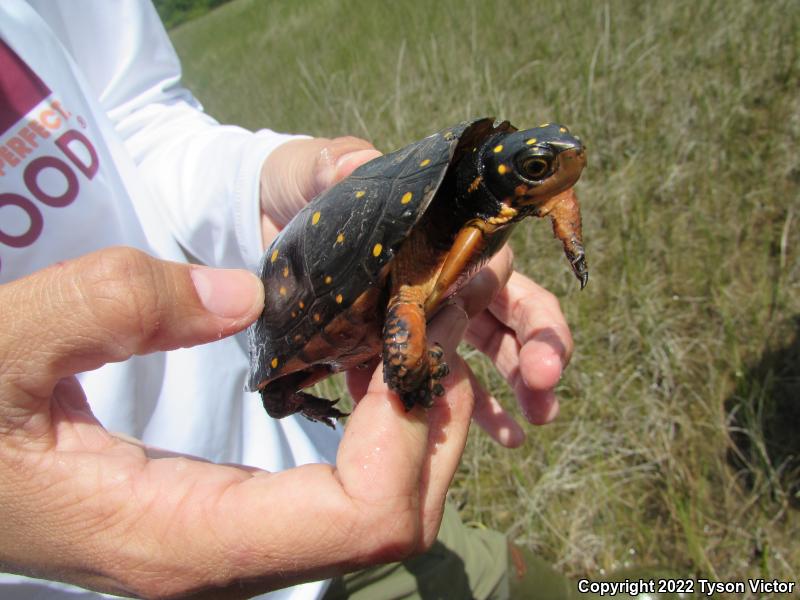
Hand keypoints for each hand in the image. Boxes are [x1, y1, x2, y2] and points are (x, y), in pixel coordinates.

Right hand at [0, 247, 473, 597]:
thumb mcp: (4, 341)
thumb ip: (115, 305)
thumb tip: (242, 294)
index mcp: (181, 536)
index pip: (361, 517)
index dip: (409, 429)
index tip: (404, 333)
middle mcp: (221, 560)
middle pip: (391, 525)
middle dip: (431, 427)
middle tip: (424, 325)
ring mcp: (227, 547)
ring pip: (372, 516)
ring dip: (411, 428)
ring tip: (401, 337)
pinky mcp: (224, 520)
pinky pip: (335, 495)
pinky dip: (372, 434)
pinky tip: (358, 368)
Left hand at [260, 136, 573, 448]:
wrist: (260, 220)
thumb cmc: (297, 185)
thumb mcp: (311, 170)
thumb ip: (332, 164)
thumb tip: (356, 162)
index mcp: (437, 234)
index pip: (499, 272)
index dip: (530, 314)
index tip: (540, 354)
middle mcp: (439, 275)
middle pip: (506, 317)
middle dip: (535, 353)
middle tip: (544, 392)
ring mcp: (417, 315)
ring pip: (480, 354)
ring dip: (512, 388)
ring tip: (529, 426)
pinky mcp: (386, 346)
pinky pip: (432, 381)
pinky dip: (459, 408)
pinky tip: (497, 434)